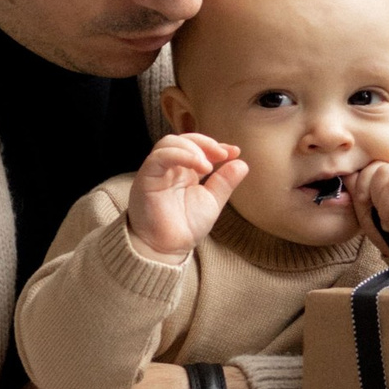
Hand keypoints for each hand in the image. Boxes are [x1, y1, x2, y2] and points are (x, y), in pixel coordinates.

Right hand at [129, 130, 246, 259]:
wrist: (167, 248)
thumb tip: (242, 164)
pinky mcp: (147, 177)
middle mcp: (169, 168)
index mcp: (183, 171)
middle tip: (223, 154)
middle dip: (205, 143)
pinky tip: (199, 165)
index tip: (234, 152)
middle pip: (182, 139)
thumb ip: (224, 182)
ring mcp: (156, 171)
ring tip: (208, 166)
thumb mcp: (212, 201)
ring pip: (169, 143)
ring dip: (193, 148)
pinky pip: (160, 157)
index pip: (196, 147)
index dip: (215, 145)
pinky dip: (181, 155)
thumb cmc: (186, 227)